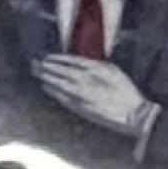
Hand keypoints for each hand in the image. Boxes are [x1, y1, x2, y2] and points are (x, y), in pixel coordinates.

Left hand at [34, 54, 153, 137]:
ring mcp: (79, 94)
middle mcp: (83, 80)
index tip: (49, 57)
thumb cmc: (125, 90)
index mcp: (93, 69)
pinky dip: (52, 91)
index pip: (69, 61)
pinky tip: (47, 87)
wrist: (130, 112)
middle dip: (47, 67)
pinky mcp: (78, 107)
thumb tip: (86, 61)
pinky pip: (61, 97)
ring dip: (47, 77)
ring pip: (57, 84)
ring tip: (39, 73)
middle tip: (37, 63)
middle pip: (59, 71)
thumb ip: (97, 64)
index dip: (57, 58)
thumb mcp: (114, 70)